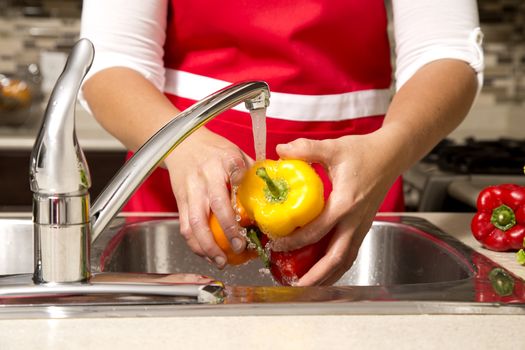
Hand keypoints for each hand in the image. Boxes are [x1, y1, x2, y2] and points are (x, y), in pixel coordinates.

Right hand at [164, 127, 252, 268]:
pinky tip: (207, 255)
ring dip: (208, 245)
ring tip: (221, 261)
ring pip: (195, 222)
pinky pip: (185, 226)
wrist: (182, 143)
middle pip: (216, 204)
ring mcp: (192, 190)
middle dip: (228, 230)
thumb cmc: (214, 150)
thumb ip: (251, 171)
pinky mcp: (180, 200)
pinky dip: (195, 244)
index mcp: (225, 159)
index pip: (235, 168)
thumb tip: (274, 191)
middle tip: (240, 247)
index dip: (241, 180)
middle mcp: (207, 175)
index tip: (251, 200)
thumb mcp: (235, 152)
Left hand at [273, 129, 401, 284]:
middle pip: (337, 256)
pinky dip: (336, 265)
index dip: (296, 240)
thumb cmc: (365, 152)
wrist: (391, 155)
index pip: (319, 230)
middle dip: (317, 274)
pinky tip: (323, 270)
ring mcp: (361, 225)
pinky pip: (350, 251)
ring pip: (346, 259)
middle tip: (296, 285)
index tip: (277, 243)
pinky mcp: (363, 226)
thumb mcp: (333, 147)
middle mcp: (355, 219)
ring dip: (328, 275)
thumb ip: (306, 148)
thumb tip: (280, 151)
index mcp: (346, 203)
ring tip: (308, 286)